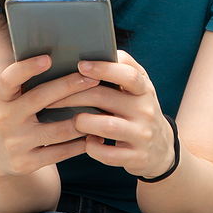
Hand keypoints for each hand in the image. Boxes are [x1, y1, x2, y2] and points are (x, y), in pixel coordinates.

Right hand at [0, 55, 100, 176]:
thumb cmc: (11, 116)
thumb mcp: (9, 100)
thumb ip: (27, 84)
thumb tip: (67, 61)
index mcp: (0, 98)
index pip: (9, 79)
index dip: (26, 68)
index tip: (48, 58)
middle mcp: (4, 119)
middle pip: (40, 99)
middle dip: (69, 86)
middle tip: (94, 77)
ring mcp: (15, 143)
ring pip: (57, 130)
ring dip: (83, 119)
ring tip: (103, 107)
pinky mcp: (25, 163)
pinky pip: (60, 152)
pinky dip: (80, 144)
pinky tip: (94, 135)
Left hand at [58, 51, 175, 179]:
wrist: (161, 149)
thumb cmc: (137, 111)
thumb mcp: (137, 90)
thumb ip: (120, 71)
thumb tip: (88, 55)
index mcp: (144, 88)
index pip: (128, 74)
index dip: (104, 68)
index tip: (80, 65)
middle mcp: (146, 109)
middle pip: (104, 97)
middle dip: (73, 96)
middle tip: (51, 99)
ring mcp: (142, 134)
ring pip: (106, 125)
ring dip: (82, 122)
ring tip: (73, 121)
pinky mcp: (136, 156)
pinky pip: (107, 153)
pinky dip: (92, 147)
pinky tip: (86, 142)